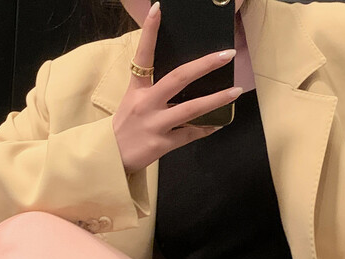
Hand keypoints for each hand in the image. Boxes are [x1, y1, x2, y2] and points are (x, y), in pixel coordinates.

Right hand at [112, 2, 241, 173]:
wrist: (109, 158)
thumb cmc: (125, 127)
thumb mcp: (132, 101)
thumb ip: (152, 90)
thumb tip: (183, 80)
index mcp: (137, 88)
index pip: (143, 54)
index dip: (150, 31)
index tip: (158, 8)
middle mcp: (146, 103)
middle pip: (178, 78)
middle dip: (204, 65)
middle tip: (226, 55)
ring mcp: (154, 124)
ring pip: (191, 108)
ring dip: (216, 100)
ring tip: (235, 92)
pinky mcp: (161, 144)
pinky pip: (189, 134)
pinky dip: (204, 129)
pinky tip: (217, 124)